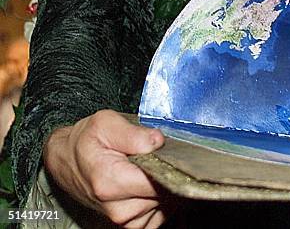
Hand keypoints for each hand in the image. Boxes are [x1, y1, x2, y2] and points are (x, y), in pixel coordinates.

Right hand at [43, 109, 173, 226]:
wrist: (68, 159)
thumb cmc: (86, 140)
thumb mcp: (105, 123)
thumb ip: (133, 133)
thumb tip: (158, 141)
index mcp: (110, 183)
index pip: (159, 181)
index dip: (170, 163)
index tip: (170, 149)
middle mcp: (117, 209)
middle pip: (165, 192)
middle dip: (167, 171)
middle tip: (156, 154)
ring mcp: (124, 220)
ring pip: (166, 202)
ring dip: (164, 184)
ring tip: (148, 166)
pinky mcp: (132, 224)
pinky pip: (161, 213)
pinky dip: (161, 198)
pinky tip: (149, 181)